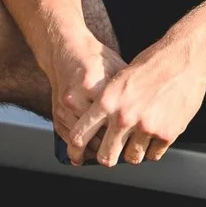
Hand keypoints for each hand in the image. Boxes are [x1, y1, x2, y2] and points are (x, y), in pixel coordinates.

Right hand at [45, 30, 125, 161]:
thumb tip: (148, 113)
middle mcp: (77, 98)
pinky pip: (69, 138)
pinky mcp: (57, 113)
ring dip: (97, 151)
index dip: (127, 134)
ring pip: (82, 141)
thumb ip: (129, 93)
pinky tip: (93, 153)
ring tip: (111, 156)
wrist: (66, 50)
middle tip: (127, 154)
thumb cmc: (97, 60)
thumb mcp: (118, 70)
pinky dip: (81, 148)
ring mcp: (65, 107)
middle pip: (97, 134)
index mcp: (95, 85)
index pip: (113, 120)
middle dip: (113, 148)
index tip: (138, 141)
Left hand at [64, 37, 205, 166]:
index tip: (78, 154)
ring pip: (132, 158)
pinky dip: (153, 149)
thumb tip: (101, 125)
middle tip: (111, 155)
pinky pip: (154, 155)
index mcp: (108, 101)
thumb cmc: (153, 64)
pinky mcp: (167, 133)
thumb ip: (110, 103)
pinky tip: (155, 136)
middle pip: (106, 157)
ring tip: (138, 141)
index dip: (76, 149)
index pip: (80, 135)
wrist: (185, 59)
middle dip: (107, 158)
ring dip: (133, 153)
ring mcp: (146, 127)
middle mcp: (124, 117)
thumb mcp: (122, 78)